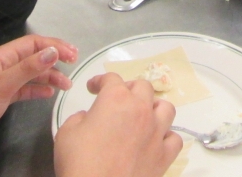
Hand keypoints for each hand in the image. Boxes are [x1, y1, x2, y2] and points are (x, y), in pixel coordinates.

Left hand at [0, 35, 77, 162]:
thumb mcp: (3, 86)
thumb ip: (28, 68)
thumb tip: (52, 51)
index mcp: (1, 56)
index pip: (33, 43)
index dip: (54, 45)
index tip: (73, 55)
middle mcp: (4, 65)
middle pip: (34, 56)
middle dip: (55, 58)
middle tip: (74, 64)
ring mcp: (3, 80)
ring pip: (32, 73)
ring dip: (50, 76)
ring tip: (67, 85)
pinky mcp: (3, 96)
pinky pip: (26, 87)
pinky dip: (38, 88)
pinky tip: (50, 93)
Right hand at [55, 73, 180, 176]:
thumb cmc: (79, 162)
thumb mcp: (67, 133)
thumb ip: (79, 118)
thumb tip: (88, 118)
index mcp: (116, 99)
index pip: (111, 79)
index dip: (100, 81)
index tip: (93, 87)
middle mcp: (141, 110)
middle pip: (143, 87)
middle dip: (129, 89)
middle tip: (118, 99)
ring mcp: (156, 132)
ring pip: (166, 108)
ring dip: (154, 108)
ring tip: (143, 115)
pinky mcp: (164, 155)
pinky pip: (174, 138)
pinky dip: (166, 137)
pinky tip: (156, 140)